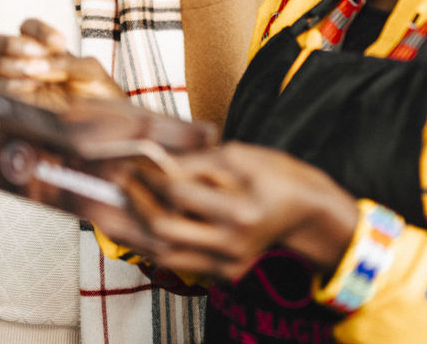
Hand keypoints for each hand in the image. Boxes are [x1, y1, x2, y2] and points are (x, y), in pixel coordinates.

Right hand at [0, 18, 123, 110]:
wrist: (99, 123)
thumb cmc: (95, 94)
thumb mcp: (88, 70)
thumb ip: (65, 62)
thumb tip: (37, 66)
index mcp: (40, 49)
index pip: (25, 27)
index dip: (38, 31)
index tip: (60, 44)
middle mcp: (21, 63)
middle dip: (10, 45)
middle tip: (35, 55)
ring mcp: (11, 83)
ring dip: (6, 65)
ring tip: (32, 74)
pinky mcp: (8, 103)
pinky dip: (7, 85)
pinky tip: (28, 87)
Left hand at [99, 142, 359, 281]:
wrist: (306, 211)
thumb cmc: (275, 174)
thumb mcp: (238, 155)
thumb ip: (195, 160)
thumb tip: (154, 162)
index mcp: (241, 210)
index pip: (179, 192)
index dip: (150, 175)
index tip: (134, 161)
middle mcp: (233, 244)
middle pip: (165, 229)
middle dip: (136, 204)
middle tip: (121, 182)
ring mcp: (229, 263)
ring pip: (165, 253)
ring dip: (137, 230)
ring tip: (120, 205)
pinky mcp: (224, 272)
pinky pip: (179, 261)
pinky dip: (155, 243)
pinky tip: (141, 223)